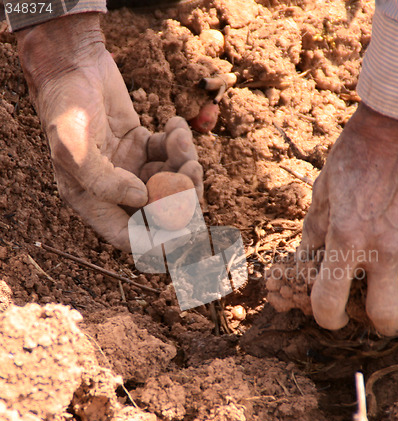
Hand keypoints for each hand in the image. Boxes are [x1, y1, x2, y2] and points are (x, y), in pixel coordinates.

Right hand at [16, 13, 202, 251]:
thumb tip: (142, 200)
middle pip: (159, 213)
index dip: (158, 242)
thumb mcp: (75, 147)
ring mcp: (132, 169)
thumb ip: (104, 182)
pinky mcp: (145, 148)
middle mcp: (115, 190)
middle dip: (182, 197)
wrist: (72, 64)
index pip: (130, 237)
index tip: (184, 231)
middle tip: (193, 173)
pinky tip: (175, 125)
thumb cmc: (66, 106)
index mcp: (92, 200)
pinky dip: (179, 143)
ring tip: (181, 139)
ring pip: (171, 183)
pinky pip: (171, 156)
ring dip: (185, 164)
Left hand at [299, 103, 397, 335]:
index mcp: (347, 238)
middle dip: (377, 325)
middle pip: (386, 320)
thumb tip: (307, 265)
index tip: (330, 314)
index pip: (330, 302)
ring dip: (397, 279)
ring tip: (389, 247)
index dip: (326, 317)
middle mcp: (385, 248)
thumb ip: (315, 235)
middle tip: (372, 314)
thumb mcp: (324, 192)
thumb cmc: (356, 156)